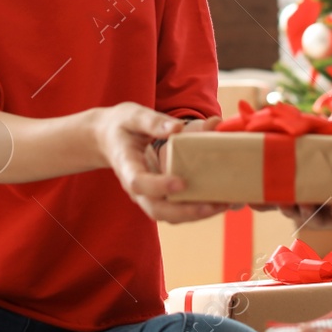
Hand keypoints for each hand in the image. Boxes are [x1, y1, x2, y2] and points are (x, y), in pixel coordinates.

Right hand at [93, 103, 231, 223]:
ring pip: (168, 215)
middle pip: (156, 209)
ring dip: (195, 214)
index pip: (138, 182)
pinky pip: (176, 209)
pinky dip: (196, 209)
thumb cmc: (123, 126)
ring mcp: (147, 195)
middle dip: (185, 211)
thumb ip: (153, 121)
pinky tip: (219, 201)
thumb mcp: (133, 115)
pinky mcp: (159, 196)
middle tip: (212, 205)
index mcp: (126, 165)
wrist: (109, 138)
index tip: (181, 182)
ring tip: (223, 204)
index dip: (158, 186)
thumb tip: (178, 128)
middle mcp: (136, 187)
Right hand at [263, 119, 331, 237]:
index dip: (270, 183)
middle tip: (274, 197)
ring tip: (302, 202)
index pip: (287, 180)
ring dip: (301, 211)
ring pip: (309, 218)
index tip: (255, 179)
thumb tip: (313, 118)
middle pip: (290, 203)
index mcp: (317, 174)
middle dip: (278, 202)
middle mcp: (322, 195)